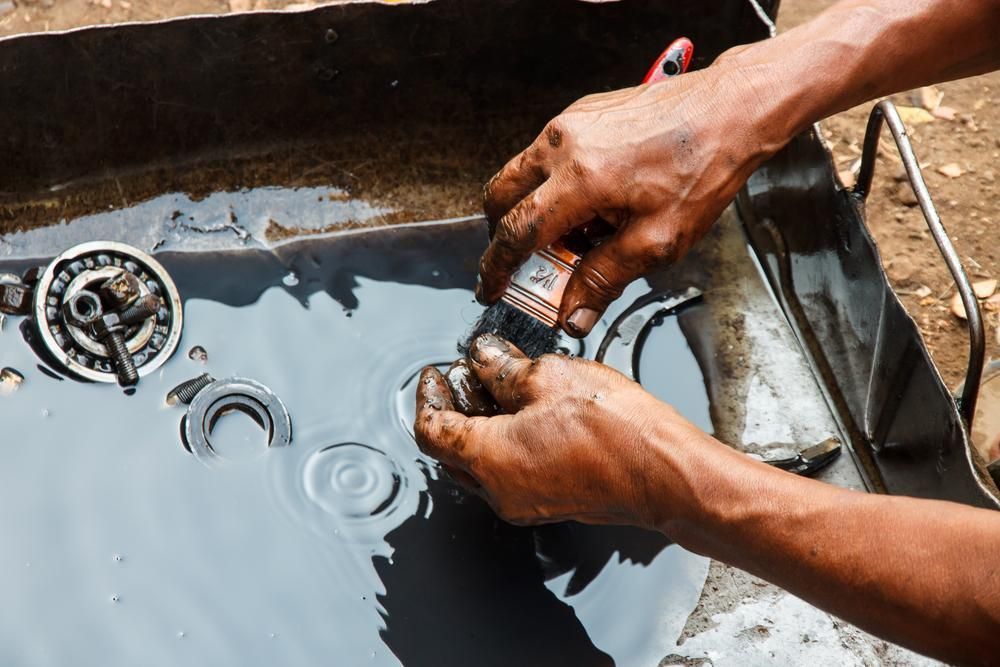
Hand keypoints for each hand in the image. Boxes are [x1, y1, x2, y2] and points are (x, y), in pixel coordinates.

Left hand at [414, 333, 705, 527]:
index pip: (430, 429)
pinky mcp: (551, 500)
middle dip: (454, 407)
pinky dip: (507, 439)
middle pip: (452, 449)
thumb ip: (503, 367)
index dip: (427, 396)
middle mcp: (501, 490)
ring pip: (482, 461)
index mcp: (489, 459)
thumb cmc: (618, 432)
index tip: (435, 373)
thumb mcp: (550, 376)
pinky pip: (511, 469)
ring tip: (502, 384)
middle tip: (465, 374)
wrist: (666, 474)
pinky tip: (530, 408)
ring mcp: (526, 501)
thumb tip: (483, 357)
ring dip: (482, 423)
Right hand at [478, 63, 781, 336]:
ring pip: (520, 174)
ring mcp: (569, 124)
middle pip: (500, 197)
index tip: (490, 287)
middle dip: (503, 235)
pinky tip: (593, 206)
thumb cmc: (702, 167)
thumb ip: (605, 279)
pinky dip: (553, 186)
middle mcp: (563, 145)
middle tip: (528, 263)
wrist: (729, 111)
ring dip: (532, 210)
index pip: (516, 231)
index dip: (496, 267)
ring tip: (578, 236)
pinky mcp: (580, 114)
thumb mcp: (658, 241)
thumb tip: (575, 312)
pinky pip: (546, 156)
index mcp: (580, 179)